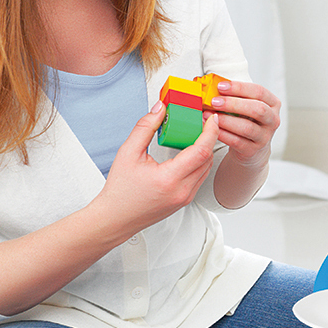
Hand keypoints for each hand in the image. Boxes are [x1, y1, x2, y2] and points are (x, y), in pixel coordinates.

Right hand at [97, 102, 219, 234]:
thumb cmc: (120, 191)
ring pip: (207, 168)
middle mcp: (182, 190)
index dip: (210, 132)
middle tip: (203, 122)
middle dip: (209, 137)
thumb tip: (160, 109)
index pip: (201, 151)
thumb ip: (145, 127)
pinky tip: (191, 151)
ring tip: (197, 134)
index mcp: (169, 179)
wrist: (116, 218)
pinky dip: (200, 162)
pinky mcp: (185, 200)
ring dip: (206, 150)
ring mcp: (186, 197)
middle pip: (208, 158)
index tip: (211, 119)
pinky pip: (200, 177)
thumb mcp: (128, 153)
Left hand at [203, 78, 280, 168]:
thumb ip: (234, 96)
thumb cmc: (246, 120)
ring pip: (247, 127)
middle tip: (214, 101)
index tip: (220, 86)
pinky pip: (237, 142)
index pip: (259, 91)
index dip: (239, 87)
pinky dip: (223, 134)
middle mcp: (272, 120)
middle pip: (257, 109)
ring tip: (209, 115)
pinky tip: (212, 129)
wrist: (251, 147)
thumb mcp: (246, 106)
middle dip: (233, 104)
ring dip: (226, 120)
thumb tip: (211, 87)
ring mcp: (264, 137)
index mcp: (272, 103)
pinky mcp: (253, 150)